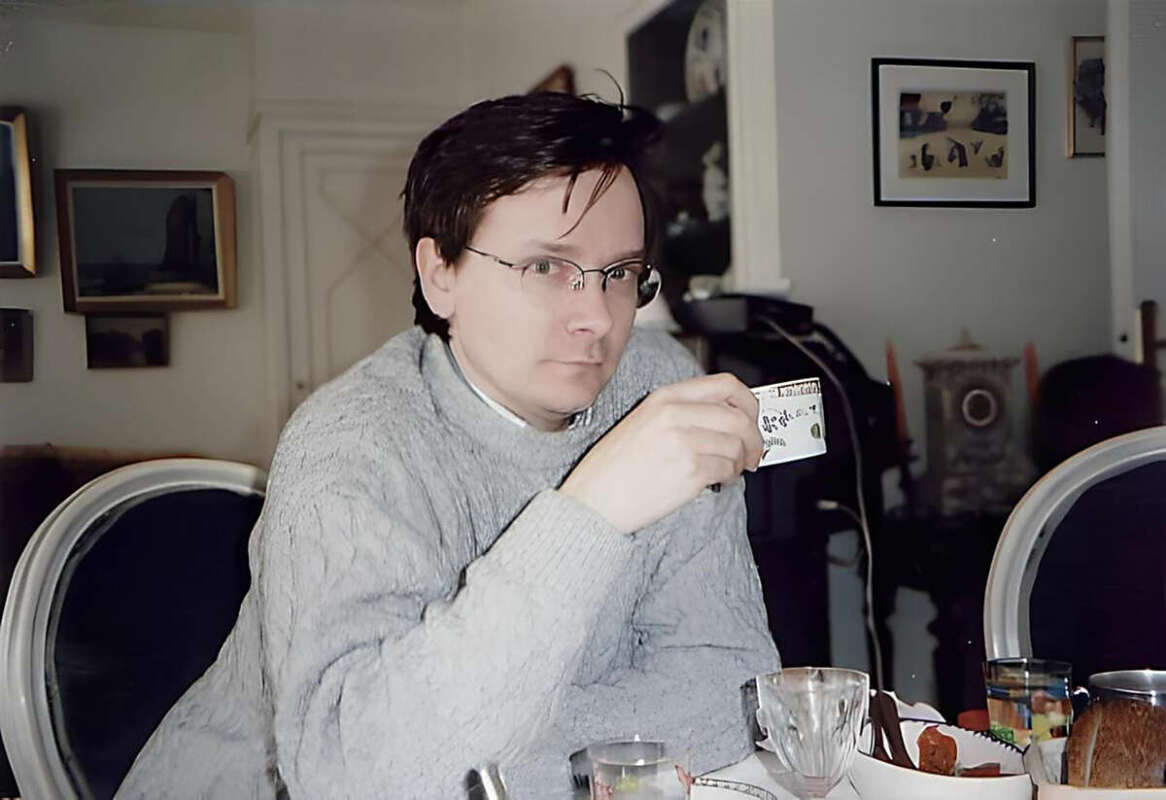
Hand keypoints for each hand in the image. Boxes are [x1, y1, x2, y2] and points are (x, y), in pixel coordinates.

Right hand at [559, 373, 761, 533]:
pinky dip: (729, 477)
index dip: (749, 402)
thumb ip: (682, 413)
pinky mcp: (689, 471)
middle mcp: (674, 414)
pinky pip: (727, 469)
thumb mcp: (643, 422)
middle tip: (753, 453)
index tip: (752, 418)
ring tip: (729, 470)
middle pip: (739, 417)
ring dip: (741, 461)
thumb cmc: (613, 469)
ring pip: (737, 445)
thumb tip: (727, 419)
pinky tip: (716, 481)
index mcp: (664, 397)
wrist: (593, 501)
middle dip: (754, 438)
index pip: (725, 385)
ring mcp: (683, 442)